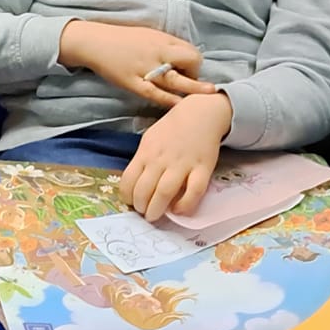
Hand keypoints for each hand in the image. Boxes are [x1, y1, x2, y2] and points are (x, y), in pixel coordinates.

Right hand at [59, 20, 217, 107]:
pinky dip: (169, 100)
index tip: (190, 73)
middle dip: (197, 75)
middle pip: (191, 61)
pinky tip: (179, 105)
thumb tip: (184, 59)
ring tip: (208, 95)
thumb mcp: (149, 35)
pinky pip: (155, 93)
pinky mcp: (133, 82)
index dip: (195, 64)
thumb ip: (167, 46)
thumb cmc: (123, 39)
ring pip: (176, 80)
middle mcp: (158, 52)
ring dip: (193, 88)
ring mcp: (146, 68)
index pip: (192, 52)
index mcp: (163, 40)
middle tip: (192, 85)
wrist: (95, 42)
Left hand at [121, 94, 233, 220]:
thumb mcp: (150, 139)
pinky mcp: (203, 168)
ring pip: (165, 192)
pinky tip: (179, 210)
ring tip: (155, 216)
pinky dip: (185, 205)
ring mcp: (182, 164)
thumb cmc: (173, 127)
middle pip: (144, 190)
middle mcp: (161, 159)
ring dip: (157, 209)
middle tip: (144, 213)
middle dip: (141, 207)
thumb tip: (137, 183)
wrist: (201, 112)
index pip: (128, 180)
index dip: (127, 196)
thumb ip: (144, 160)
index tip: (131, 202)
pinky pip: (194, 191)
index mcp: (146, 152)